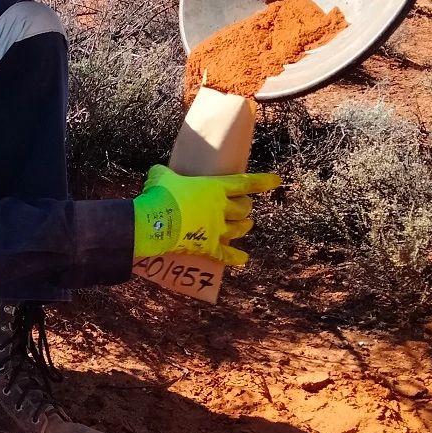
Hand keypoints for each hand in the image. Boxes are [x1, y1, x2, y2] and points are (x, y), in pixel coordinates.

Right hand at [132, 164, 280, 263]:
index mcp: (215, 188)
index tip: (277, 181)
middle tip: (244, 207)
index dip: (263, 182)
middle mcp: (221, 208)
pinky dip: (235, 257)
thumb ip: (167, 174)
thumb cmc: (160, 193)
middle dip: (246, 208)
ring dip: (244, 227)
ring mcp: (217, 229)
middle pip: (244, 209)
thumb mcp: (162, 176)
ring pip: (239, 229)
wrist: (154, 220)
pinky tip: (243, 259)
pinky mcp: (208, 246)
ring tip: (246, 225)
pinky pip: (226, 255)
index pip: (245, 183)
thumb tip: (159, 173)